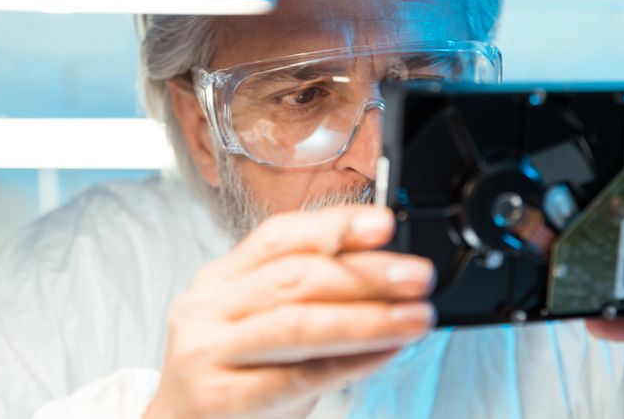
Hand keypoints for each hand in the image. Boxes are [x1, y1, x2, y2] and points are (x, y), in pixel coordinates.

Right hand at [144, 205, 435, 418]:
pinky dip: (351, 362)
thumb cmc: (236, 373)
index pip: (279, 236)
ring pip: (298, 323)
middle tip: (417, 276)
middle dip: (365, 274)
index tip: (384, 224)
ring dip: (367, 317)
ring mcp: (207, 352)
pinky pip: (297, 376)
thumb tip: (386, 272)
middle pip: (294, 277)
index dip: (335, 225)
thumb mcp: (260, 320)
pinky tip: (387, 351)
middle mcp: (206, 306)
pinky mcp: (219, 398)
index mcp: (220, 277)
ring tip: (416, 316)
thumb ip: (308, 294)